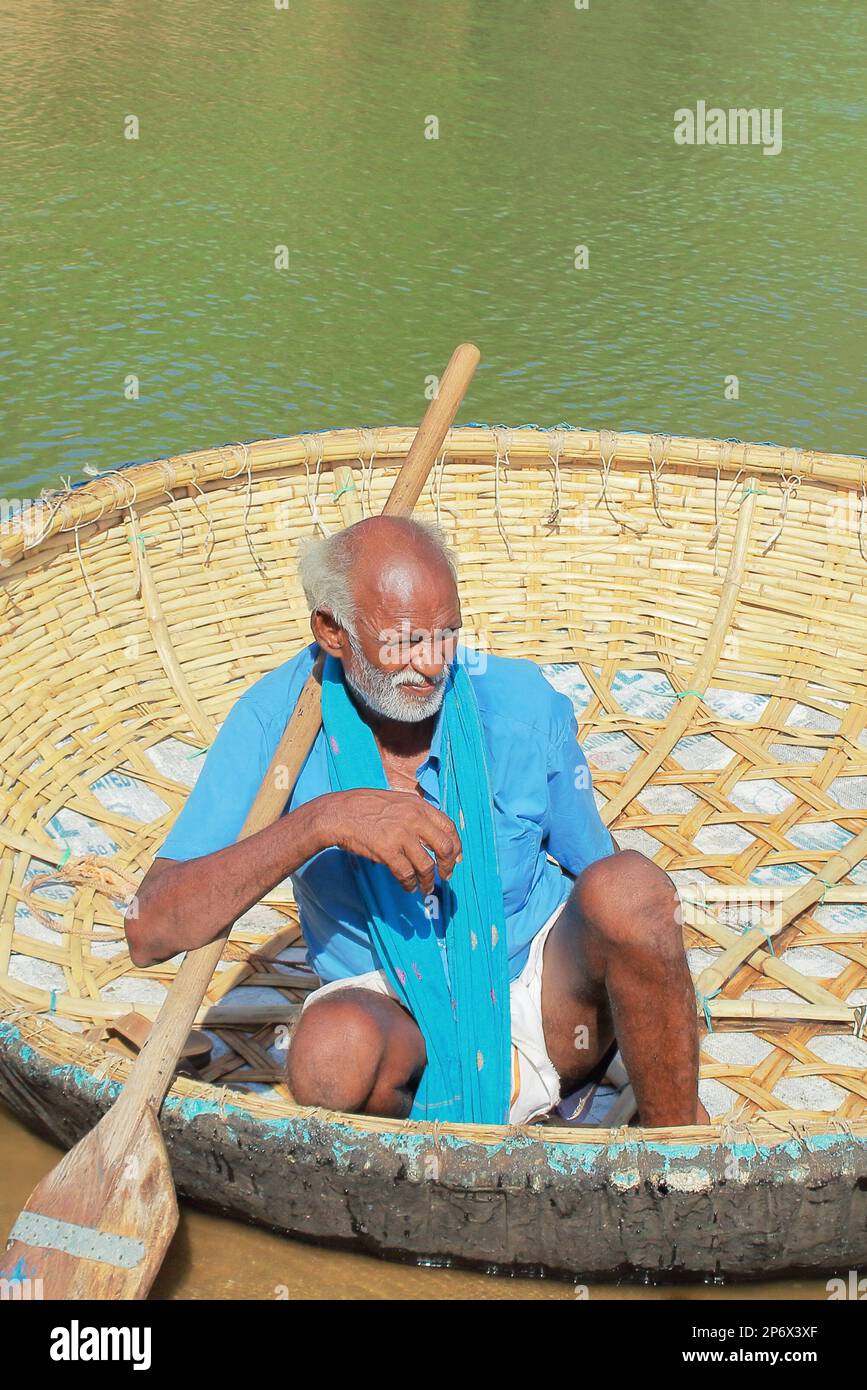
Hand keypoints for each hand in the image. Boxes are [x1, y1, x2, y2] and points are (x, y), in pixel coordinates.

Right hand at [316, 789, 461, 894]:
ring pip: (427, 866)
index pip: (449, 827)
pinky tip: (407, 887)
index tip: (455, 858)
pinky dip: (409, 884)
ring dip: (428, 881)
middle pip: (445, 847)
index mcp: (418, 805)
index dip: (456, 846)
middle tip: (445, 877)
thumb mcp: (397, 801)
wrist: (338, 813)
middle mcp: (414, 819)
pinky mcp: (387, 851)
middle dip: (448, 866)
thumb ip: (416, 814)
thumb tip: (433, 835)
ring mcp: (401, 835)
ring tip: (425, 888)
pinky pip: (406, 874)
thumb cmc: (364, 807)